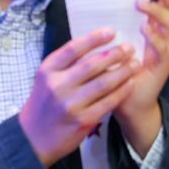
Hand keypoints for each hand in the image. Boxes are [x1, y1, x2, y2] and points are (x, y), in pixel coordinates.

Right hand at [18, 28, 138, 166]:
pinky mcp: (83, 120)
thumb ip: (65, 65)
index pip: (73, 49)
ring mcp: (71, 104)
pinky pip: (108, 102)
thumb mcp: (45, 79)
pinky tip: (130, 83)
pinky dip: (121, 91)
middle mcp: (58, 86)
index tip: (111, 31)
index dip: (94, 38)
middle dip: (114, 54)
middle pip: (91, 65)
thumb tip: (94, 46)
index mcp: (47, 71)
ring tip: (134, 63)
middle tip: (129, 47)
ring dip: (122, 71)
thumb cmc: (43, 103)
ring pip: (103, 83)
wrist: (34, 137)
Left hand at [116, 0, 168, 156]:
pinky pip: (162, 49)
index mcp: (157, 28)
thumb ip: (114, 21)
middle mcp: (166, 37)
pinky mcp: (162, 67)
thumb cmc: (120, 68)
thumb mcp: (117, 39)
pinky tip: (145, 29)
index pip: (168, 1)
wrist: (128, 103)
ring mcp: (166, 52)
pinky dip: (154, 38)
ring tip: (140, 2)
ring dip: (155, 12)